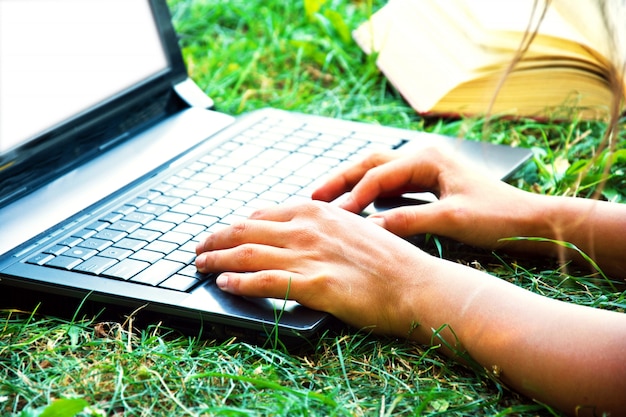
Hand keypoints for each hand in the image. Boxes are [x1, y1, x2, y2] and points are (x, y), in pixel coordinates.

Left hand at [195, 201, 436, 335]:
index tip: (222, 234)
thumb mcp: (351, 227)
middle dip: (216, 239)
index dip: (234, 226)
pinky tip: (224, 284)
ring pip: (247, 254)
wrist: (415, 282)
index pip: (260, 215)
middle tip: (199, 248)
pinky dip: (238, 282)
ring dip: (217, 259)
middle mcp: (306, 228)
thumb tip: (291, 227)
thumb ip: (319, 225)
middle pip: (245, 231)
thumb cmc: (388, 258)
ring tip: (201, 265)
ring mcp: (308, 255)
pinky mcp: (312, 284)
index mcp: (315, 211)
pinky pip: (263, 282)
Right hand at [312, 147, 538, 249]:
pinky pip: (390, 185)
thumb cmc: (498, 216)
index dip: (353, 196)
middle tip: (312, 198)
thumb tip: (369, 229)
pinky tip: (357, 208)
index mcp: (427, 158)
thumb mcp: (452, 220)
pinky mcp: (428, 182)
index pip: (378, 175)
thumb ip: (409, 221)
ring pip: (378, 172)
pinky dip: (370, 195)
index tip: (332, 217)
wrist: (530, 220)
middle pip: (370, 164)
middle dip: (341, 180)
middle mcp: (423, 156)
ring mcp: (425, 168)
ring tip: (327, 201)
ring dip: (353, 185)